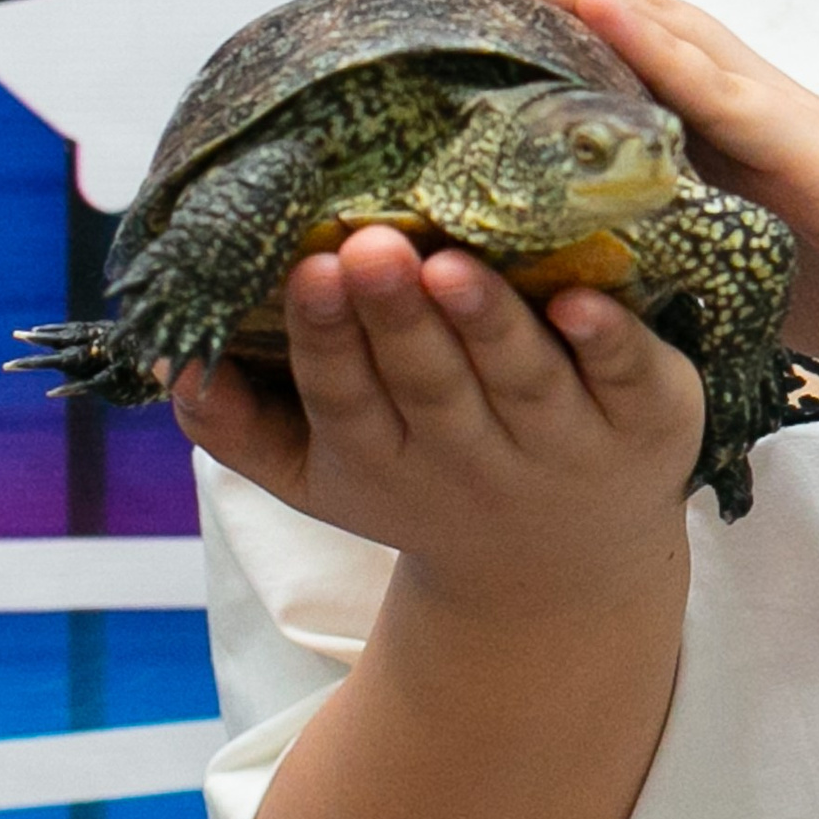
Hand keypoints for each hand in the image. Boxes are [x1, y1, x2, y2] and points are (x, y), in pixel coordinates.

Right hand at [172, 220, 704, 614]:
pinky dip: (608, 344)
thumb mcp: (321, 478)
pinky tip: (587, 302)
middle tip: (372, 246)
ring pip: (520, 380)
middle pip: (428, 386)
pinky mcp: (646, 422)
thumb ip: (239, 427)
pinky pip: (625, 380)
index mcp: (384, 460)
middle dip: (395, 319)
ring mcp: (562, 443)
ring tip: (453, 264)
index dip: (328, 339)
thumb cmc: (425, 481)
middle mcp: (471, 456)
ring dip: (485, 323)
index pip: (346, 399)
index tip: (308, 269)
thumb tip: (172, 361)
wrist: (560, 572)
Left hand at [328, 0, 818, 400]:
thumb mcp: (702, 263)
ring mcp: (757, 103)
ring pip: (633, 16)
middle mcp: (710, 87)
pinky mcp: (804, 140)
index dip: (457, 8)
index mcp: (678, 115)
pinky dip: (650, 37)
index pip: (550, 39)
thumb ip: (626, 241)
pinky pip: (717, 81)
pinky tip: (589, 1)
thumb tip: (524, 262)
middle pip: (571, 4)